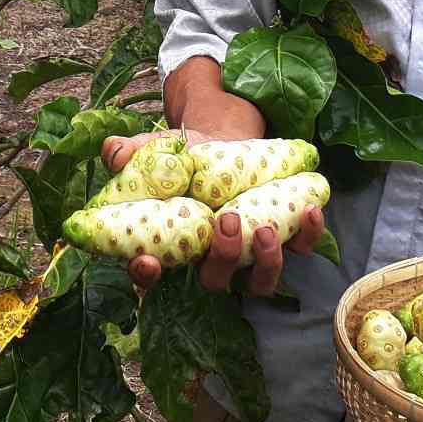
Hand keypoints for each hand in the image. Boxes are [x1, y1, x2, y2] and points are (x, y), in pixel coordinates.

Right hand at [99, 129, 324, 296]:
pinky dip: (309, 236)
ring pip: (259, 282)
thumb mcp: (154, 149)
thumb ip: (130, 151)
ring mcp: (249, 253)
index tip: (147, 261)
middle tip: (225, 222)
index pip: (152, 275)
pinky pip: (300, 249)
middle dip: (222, 260)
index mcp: (173, 246)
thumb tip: (113, 151)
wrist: (223, 139)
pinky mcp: (282, 236)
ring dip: (267, 262)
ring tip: (267, 228)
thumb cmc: (183, 155)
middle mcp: (211, 260)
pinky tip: (310, 209)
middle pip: (215, 282)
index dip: (147, 277)